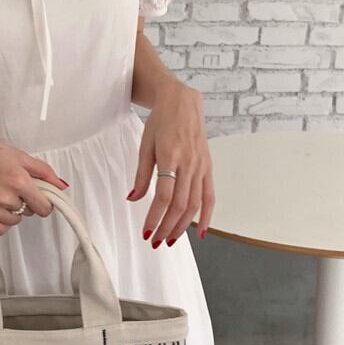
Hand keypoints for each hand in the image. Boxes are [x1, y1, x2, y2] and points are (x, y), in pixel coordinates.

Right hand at [0, 122, 68, 234]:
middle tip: (10, 187)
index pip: (44, 207)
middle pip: (28, 212)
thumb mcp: (15, 154)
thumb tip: (60, 185)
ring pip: (13, 221)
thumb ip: (42, 171)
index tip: (40, 199)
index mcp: (17, 179)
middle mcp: (3, 197)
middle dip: (24, 202)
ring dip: (11, 212)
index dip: (45, 203)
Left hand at [127, 82, 214, 246]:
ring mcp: (201, 166)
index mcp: (170, 156)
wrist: (183, 103)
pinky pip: (210, 196)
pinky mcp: (208, 168)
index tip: (146, 231)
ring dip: (183, 227)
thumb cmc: (161, 122)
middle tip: (155, 242)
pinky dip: (207, 216)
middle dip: (167, 227)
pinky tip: (200, 232)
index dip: (155, 217)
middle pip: (180, 205)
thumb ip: (141, 175)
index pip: (164, 196)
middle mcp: (189, 163)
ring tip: (170, 240)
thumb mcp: (145, 145)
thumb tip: (133, 199)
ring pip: (195, 204)